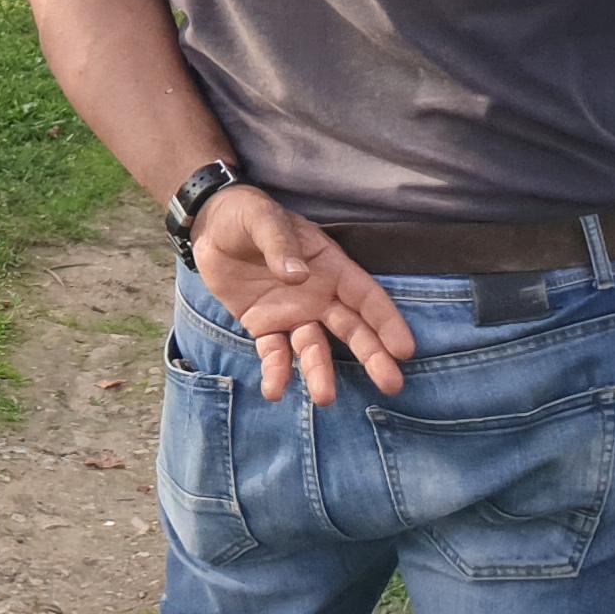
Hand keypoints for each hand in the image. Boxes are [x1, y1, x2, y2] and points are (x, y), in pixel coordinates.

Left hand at [187, 183, 414, 406]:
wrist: (211, 227)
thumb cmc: (247, 215)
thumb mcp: (262, 218)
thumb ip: (279, 243)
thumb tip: (297, 275)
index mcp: (331, 267)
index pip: (367, 297)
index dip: (386, 322)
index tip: (404, 349)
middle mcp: (319, 296)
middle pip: (352, 330)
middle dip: (373, 356)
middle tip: (391, 384)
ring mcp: (293, 314)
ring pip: (314, 348)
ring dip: (320, 372)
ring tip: (325, 398)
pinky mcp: (264, 326)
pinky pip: (274, 353)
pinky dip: (276, 372)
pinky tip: (275, 390)